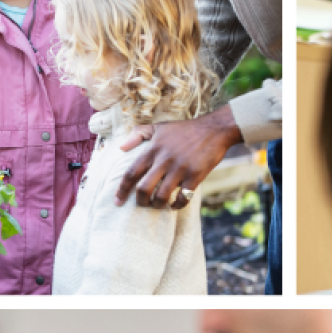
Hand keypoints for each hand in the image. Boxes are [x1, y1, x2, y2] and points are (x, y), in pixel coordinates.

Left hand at [116, 105, 241, 208]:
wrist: (214, 130)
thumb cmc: (185, 130)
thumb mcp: (159, 127)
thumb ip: (138, 134)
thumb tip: (121, 148)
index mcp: (153, 149)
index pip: (132, 172)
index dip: (122, 189)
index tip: (117, 201)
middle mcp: (164, 160)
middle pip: (144, 188)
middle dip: (140, 201)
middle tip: (142, 204)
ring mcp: (180, 169)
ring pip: (162, 196)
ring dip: (157, 205)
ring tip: (158, 205)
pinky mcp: (195, 176)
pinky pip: (183, 198)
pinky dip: (177, 205)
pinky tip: (175, 205)